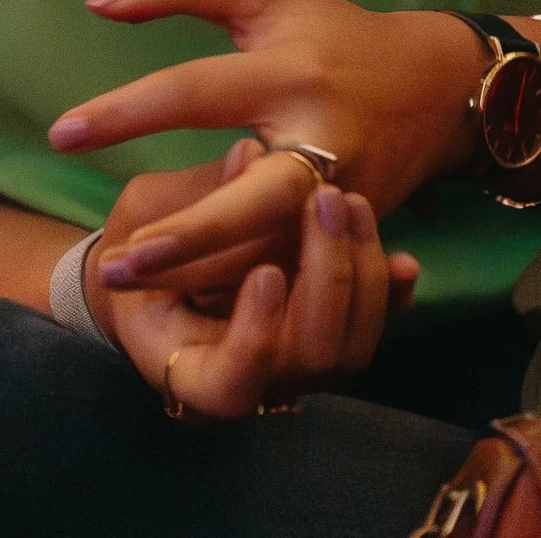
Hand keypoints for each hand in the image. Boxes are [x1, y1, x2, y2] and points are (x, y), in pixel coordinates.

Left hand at [51, 0, 475, 298]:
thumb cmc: (327, 31)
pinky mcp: (349, 235)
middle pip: (250, 201)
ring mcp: (340, 197)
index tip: (62, 134)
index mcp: (291, 70)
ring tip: (126, 285)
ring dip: (200, 274)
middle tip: (113, 261)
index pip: (196, 92)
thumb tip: (98, 1)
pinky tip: (184, 300)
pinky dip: (238, 286)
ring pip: (270, 252)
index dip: (127, 112)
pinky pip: (287, 267)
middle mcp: (319, 139)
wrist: (430, 89)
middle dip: (183, 238)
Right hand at [91, 164, 416, 418]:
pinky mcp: (326, 334)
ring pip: (351, 348)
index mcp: (189, 365)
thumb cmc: (137, 247)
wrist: (154, 270)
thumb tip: (249, 155)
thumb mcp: (145, 218)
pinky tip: (403, 258)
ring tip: (348, 201)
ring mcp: (295, 363)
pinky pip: (369, 328)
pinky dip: (389, 294)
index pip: (231, 386)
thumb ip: (192, 200)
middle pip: (312, 359)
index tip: (265, 274)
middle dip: (326, 279)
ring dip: (360, 272)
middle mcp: (252, 379)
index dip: (254, 340)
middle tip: (323, 200)